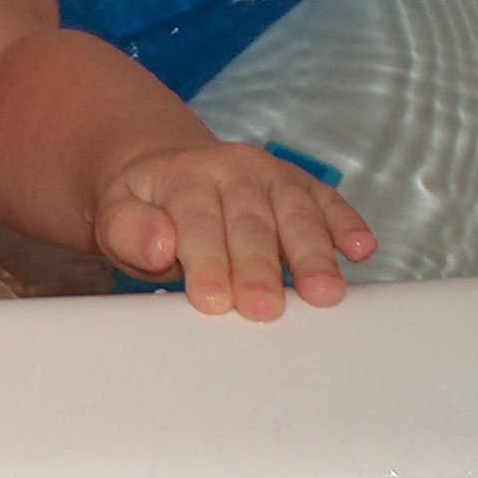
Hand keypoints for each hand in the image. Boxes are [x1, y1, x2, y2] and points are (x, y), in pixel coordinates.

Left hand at [94, 142, 376, 319]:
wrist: (168, 172)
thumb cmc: (145, 210)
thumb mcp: (116, 216)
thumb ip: (129, 230)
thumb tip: (160, 243)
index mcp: (182, 176)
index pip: (196, 221)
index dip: (205, 260)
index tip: (212, 300)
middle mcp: (230, 169)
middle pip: (249, 222)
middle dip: (258, 267)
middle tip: (264, 308)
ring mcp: (270, 175)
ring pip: (295, 212)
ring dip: (312, 253)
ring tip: (325, 293)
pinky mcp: (300, 185)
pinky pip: (326, 201)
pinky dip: (345, 223)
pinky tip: (361, 248)